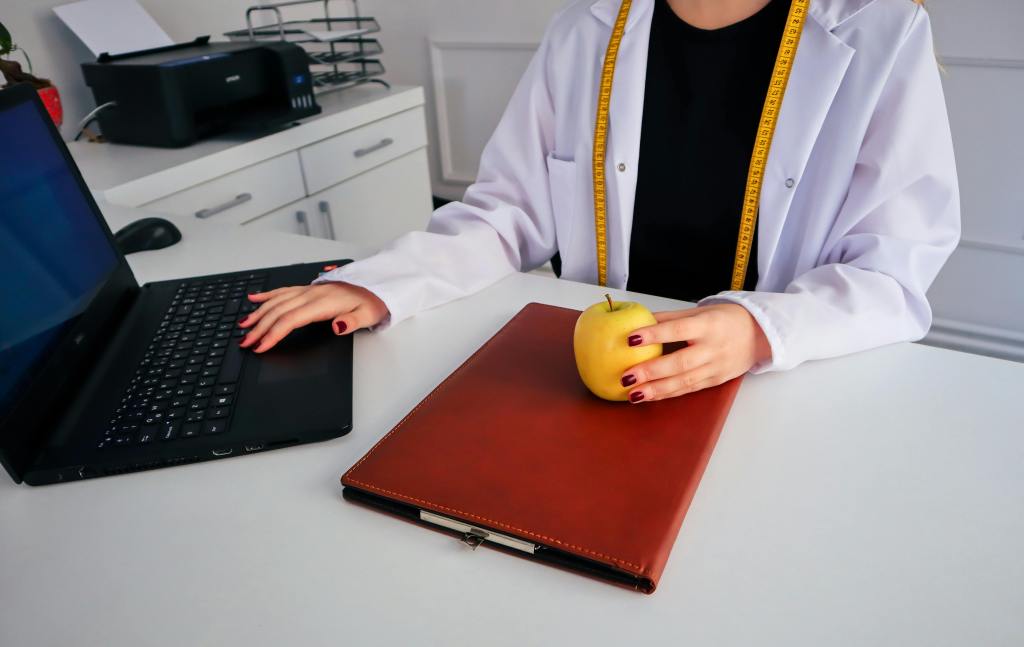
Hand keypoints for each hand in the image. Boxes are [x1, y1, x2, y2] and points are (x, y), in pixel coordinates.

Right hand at [238, 282, 387, 352]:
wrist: (377, 285)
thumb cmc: (371, 302)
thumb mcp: (367, 316)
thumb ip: (351, 322)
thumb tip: (337, 326)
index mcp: (323, 303)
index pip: (290, 320)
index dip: (273, 334)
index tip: (261, 346)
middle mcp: (312, 294)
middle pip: (278, 312)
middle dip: (259, 328)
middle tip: (244, 342)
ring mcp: (309, 290)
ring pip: (276, 301)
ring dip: (258, 314)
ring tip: (243, 325)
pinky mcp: (309, 288)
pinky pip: (283, 290)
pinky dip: (267, 295)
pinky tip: (254, 298)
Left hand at [620, 304, 770, 402]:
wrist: (759, 335)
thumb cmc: (725, 319)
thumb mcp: (700, 311)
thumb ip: (670, 318)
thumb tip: (639, 320)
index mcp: (708, 325)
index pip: (679, 330)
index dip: (655, 335)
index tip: (631, 338)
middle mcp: (713, 348)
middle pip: (680, 362)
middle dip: (651, 372)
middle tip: (626, 377)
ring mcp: (715, 367)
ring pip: (684, 382)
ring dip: (656, 390)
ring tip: (633, 394)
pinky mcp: (716, 381)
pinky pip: (689, 389)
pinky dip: (668, 394)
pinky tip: (649, 396)